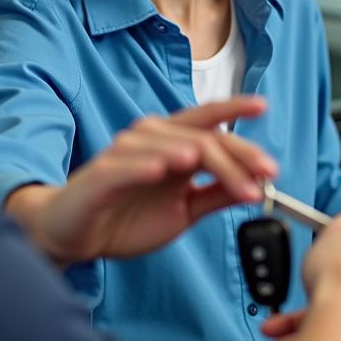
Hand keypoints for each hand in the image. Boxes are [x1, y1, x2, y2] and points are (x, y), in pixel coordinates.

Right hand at [9, 96, 277, 263]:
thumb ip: (216, 195)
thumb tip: (258, 185)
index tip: (263, 107)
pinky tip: (163, 169)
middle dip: (237, 154)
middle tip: (266, 173)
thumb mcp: (183, 210)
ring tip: (226, 171)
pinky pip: (125, 167)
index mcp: (170, 145)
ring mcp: (124, 155)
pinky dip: (144, 165)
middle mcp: (149, 140)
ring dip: (200, 159)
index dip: (234, 110)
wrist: (74, 234)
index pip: (207, 123)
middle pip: (199, 136)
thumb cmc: (124, 217)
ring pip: (168, 148)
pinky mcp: (101, 176)